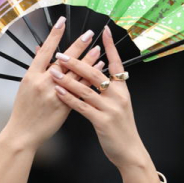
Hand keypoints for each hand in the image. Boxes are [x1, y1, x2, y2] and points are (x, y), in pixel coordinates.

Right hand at [3, 18, 103, 151]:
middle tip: (89, 34)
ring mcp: (54, 94)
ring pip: (74, 74)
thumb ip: (35, 69)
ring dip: (87, 60)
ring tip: (98, 49)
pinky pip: (79, 90)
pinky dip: (89, 79)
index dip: (54, 35)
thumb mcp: (25, 86)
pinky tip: (98, 72)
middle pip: (63, 60)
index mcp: (31, 75)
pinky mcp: (63, 106)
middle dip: (77, 45)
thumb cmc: (24, 110)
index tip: (62, 21)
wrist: (23, 133)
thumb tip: (40, 50)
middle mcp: (43, 82)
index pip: (44, 50)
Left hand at [50, 26, 145, 170]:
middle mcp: (118, 96)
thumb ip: (110, 91)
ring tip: (53, 70)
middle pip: (96, 73)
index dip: (110, 47)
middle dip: (77, 61)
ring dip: (68, 78)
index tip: (104, 31)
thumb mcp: (120, 106)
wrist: (130, 151)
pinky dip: (69, 98)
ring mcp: (110, 109)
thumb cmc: (121, 129)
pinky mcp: (102, 122)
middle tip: (61, 53)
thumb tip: (97, 75)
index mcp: (123, 90)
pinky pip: (82, 107)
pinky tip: (58, 91)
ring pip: (86, 89)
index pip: (116, 63)